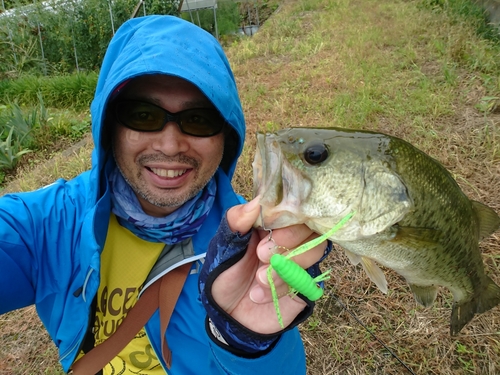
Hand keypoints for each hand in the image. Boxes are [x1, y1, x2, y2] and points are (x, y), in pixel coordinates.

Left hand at [210, 197, 327, 333]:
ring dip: (286, 266)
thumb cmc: (226, 273)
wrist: (227, 314)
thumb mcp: (224, 246)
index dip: (285, 217)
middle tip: (261, 255)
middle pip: (310, 225)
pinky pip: (309, 279)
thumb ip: (236, 221)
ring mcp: (301, 260)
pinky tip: (259, 295)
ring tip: (259, 279)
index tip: (266, 233)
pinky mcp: (306, 283)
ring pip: (315, 249)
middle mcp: (291, 237)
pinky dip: (284, 286)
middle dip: (288, 241)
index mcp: (273, 221)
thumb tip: (257, 201)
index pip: (293, 206)